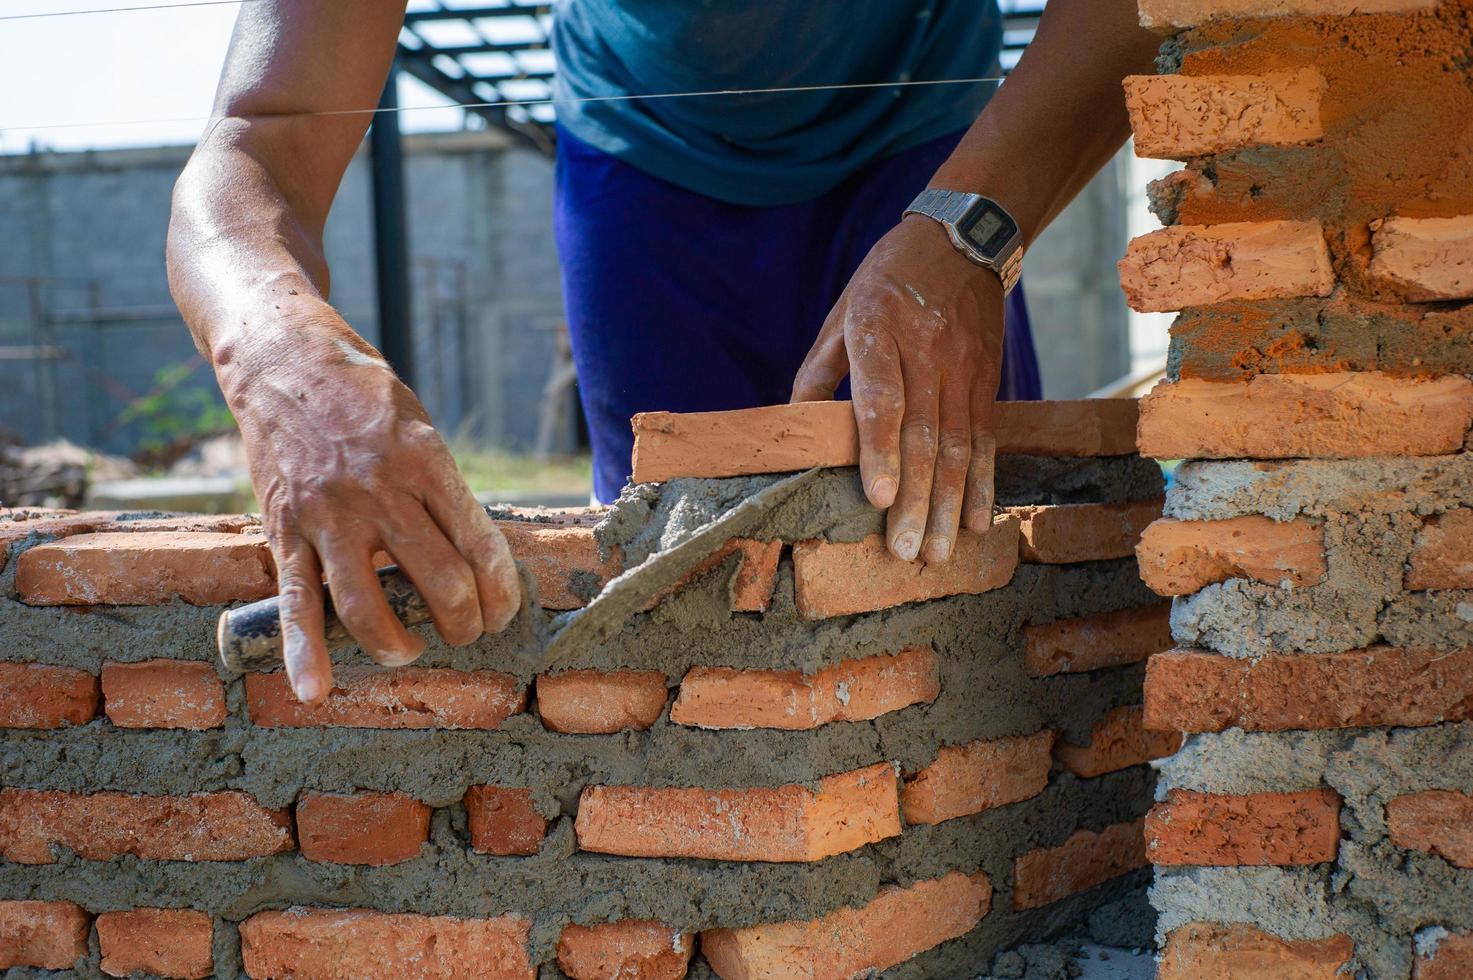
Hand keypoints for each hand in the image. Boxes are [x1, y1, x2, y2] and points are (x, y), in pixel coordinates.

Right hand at [219, 311, 521, 703]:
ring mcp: (330, 515)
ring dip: (398, 642)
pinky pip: (296, 600)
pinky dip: (303, 651)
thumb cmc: (362, 393)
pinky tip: (313, 689)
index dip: (501, 591)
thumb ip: (440, 485)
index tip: (505, 610)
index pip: (480, 544)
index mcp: (426, 462)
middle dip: (465, 621)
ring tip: (412, 650)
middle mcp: (381, 492)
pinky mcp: (286, 530)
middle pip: (440, 581)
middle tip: (469, 631)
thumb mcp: (420, 424)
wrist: (282, 357)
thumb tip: (471, 547)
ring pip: (368, 603)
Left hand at [792, 215, 1004, 562]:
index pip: (882, 399)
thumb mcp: (843, 310)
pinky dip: (980, 483)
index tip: (877, 498)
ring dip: (948, 504)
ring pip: (957, 445)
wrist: (963, 239)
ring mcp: (962, 369)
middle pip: (922, 435)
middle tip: (905, 552)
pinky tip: (974, 521)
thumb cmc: (888, 279)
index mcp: (879, 331)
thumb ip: (819, 371)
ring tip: (938, 552)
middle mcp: (926, 353)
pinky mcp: (986, 381)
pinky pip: (983, 439)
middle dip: (915, 500)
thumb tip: (792, 428)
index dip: (880, 451)